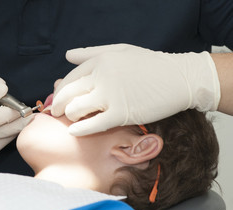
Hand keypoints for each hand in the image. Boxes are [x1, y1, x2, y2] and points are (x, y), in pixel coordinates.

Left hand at [51, 44, 219, 135]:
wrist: (180, 78)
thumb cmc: (149, 65)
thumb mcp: (119, 51)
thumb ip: (90, 53)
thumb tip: (67, 56)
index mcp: (99, 61)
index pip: (69, 79)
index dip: (59, 91)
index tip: (57, 99)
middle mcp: (102, 77)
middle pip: (67, 94)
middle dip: (57, 105)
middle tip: (54, 113)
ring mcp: (111, 96)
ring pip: (76, 109)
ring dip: (69, 117)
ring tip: (71, 120)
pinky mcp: (122, 114)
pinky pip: (93, 125)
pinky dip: (80, 130)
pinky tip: (74, 132)